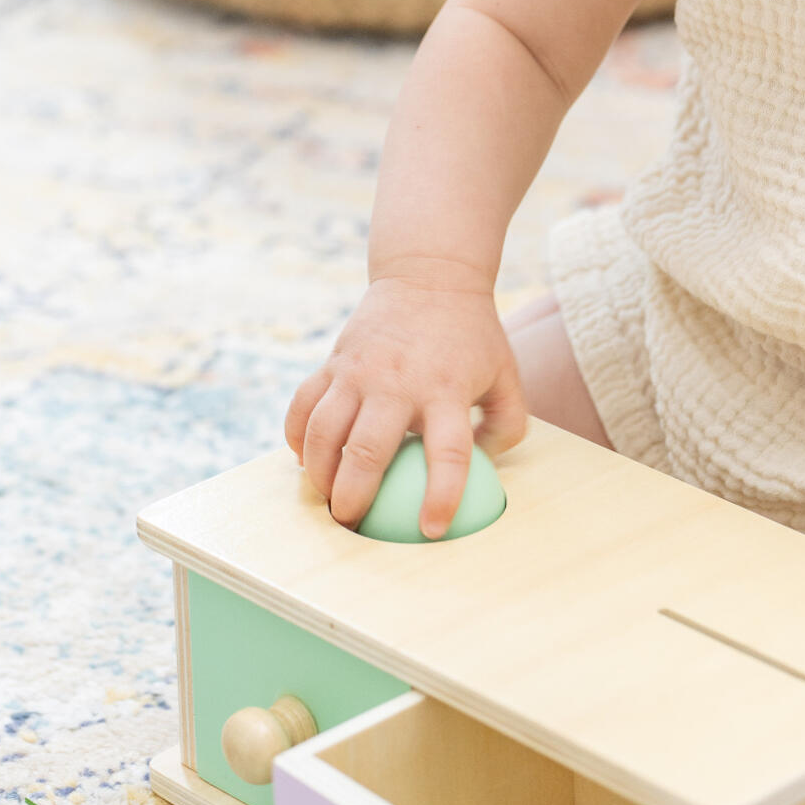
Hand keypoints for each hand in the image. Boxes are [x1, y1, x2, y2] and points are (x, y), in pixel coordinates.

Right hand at [285, 273, 527, 538]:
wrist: (428, 274)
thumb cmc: (472, 335)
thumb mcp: (506, 374)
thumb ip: (508, 424)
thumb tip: (487, 470)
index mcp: (446, 389)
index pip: (449, 452)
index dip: (441, 496)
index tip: (430, 530)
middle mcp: (398, 381)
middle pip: (368, 450)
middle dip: (353, 498)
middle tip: (352, 524)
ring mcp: (359, 369)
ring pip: (324, 431)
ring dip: (318, 473)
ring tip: (325, 498)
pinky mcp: (334, 360)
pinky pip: (303, 405)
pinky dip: (296, 437)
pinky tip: (302, 459)